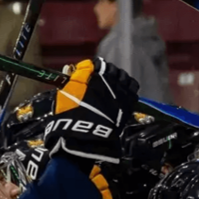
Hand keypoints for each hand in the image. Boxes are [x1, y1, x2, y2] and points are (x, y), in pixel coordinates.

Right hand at [44, 58, 139, 174]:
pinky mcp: (128, 102)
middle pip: (111, 69)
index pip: (98, 64)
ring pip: (124, 76)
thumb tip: (79, 68)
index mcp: (94, 74)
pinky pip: (133, 88)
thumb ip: (75, 78)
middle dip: (106, 72)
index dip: (94, 68)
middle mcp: (109, 79)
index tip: (90, 72)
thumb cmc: (71, 115)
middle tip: (101, 80)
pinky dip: (128, 88)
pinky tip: (122, 93)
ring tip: (113, 86)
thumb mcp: (65, 94)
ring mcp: (121, 90)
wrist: (86, 135)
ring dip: (119, 78)